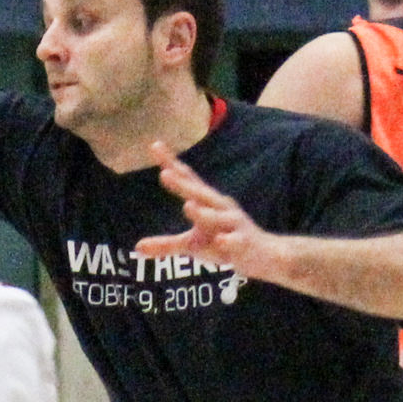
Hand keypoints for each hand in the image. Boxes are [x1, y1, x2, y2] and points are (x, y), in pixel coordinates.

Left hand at [150, 140, 289, 284]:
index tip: (155, 145)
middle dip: (183, 184)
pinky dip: (228, 241)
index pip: (188, 180)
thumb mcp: (193, 246)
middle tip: (165, 173)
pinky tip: (220, 240)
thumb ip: (165, 245)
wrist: (265, 256)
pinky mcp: (244, 244)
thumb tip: (136, 247)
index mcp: (208, 202)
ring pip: (217, 217)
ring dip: (204, 212)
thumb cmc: (225, 244)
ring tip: (188, 206)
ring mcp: (234, 225)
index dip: (171, 164)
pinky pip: (235, 242)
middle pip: (200, 193)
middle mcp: (221, 208)